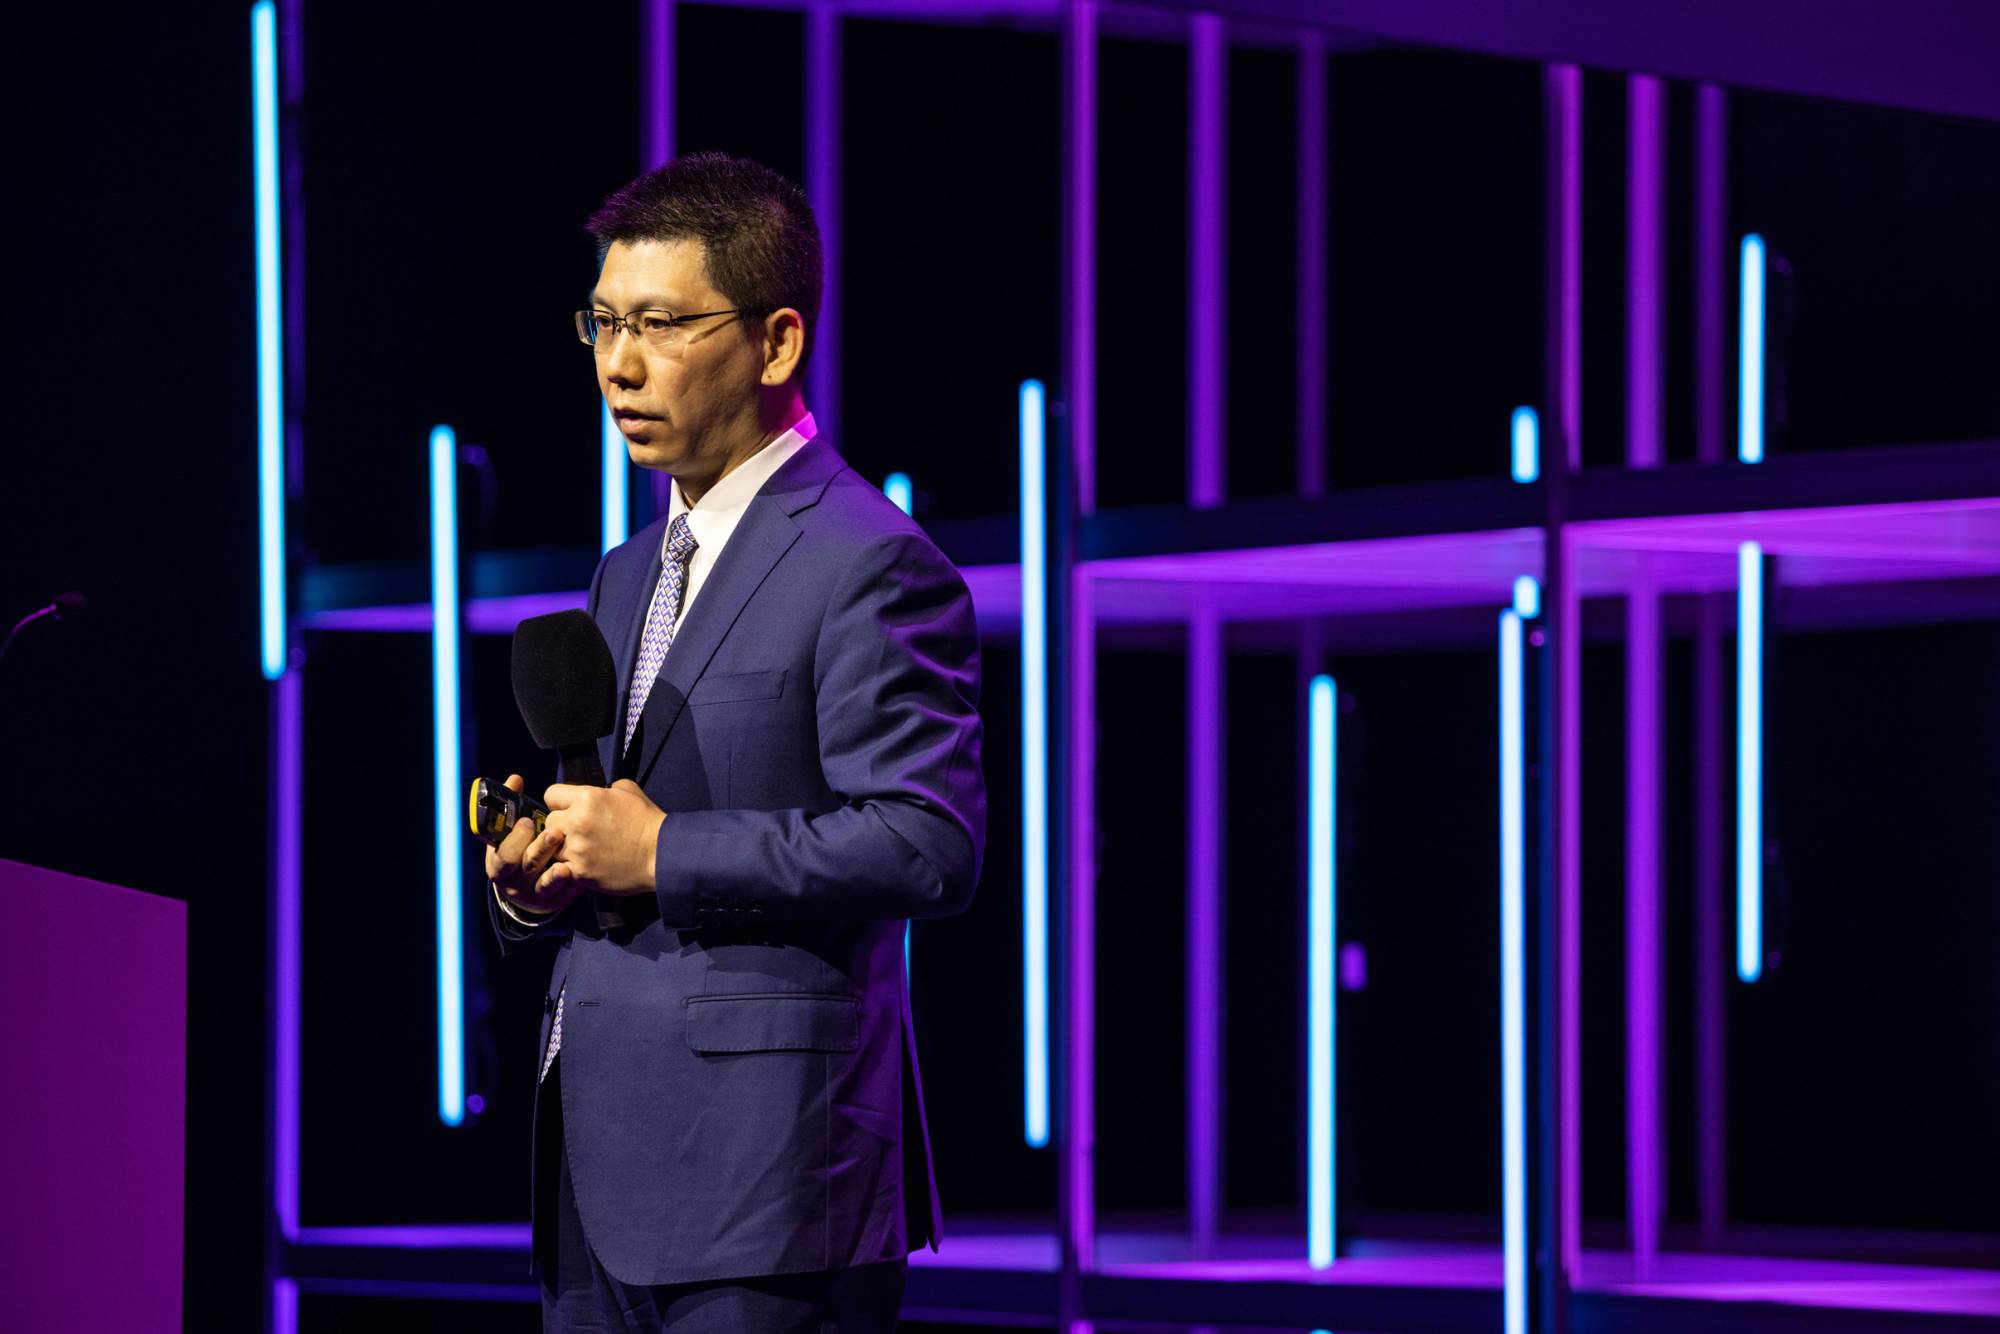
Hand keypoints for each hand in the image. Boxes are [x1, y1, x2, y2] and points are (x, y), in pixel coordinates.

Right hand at [485, 774, 578, 917]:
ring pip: (543, 884)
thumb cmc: (522, 848)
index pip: (500, 853)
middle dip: (538, 849)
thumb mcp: (513, 831)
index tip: (526, 822)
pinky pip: (563, 895)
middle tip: (555, 834)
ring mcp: (533, 893)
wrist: (530, 887)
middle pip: (524, 866)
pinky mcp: (554, 901)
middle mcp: (513, 880)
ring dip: (555, 873)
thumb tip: (515, 779)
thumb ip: (513, 805)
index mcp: (499, 861)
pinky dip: (572, 886)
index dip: (512, 839)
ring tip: (566, 862)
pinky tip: (581, 877)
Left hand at [539, 779, 666, 897]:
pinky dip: (572, 867)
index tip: (569, 809)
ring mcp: (577, 849)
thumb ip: (604, 788)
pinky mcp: (580, 872)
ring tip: (585, 850)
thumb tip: (595, 791)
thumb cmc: (647, 822)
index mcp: (587, 798)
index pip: (550, 794)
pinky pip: (562, 868)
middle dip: (561, 826)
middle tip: (578, 832)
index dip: (560, 802)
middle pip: (549, 822)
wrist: (661, 854)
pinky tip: (588, 864)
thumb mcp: (628, 790)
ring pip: (552, 848)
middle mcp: (577, 822)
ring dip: (565, 849)